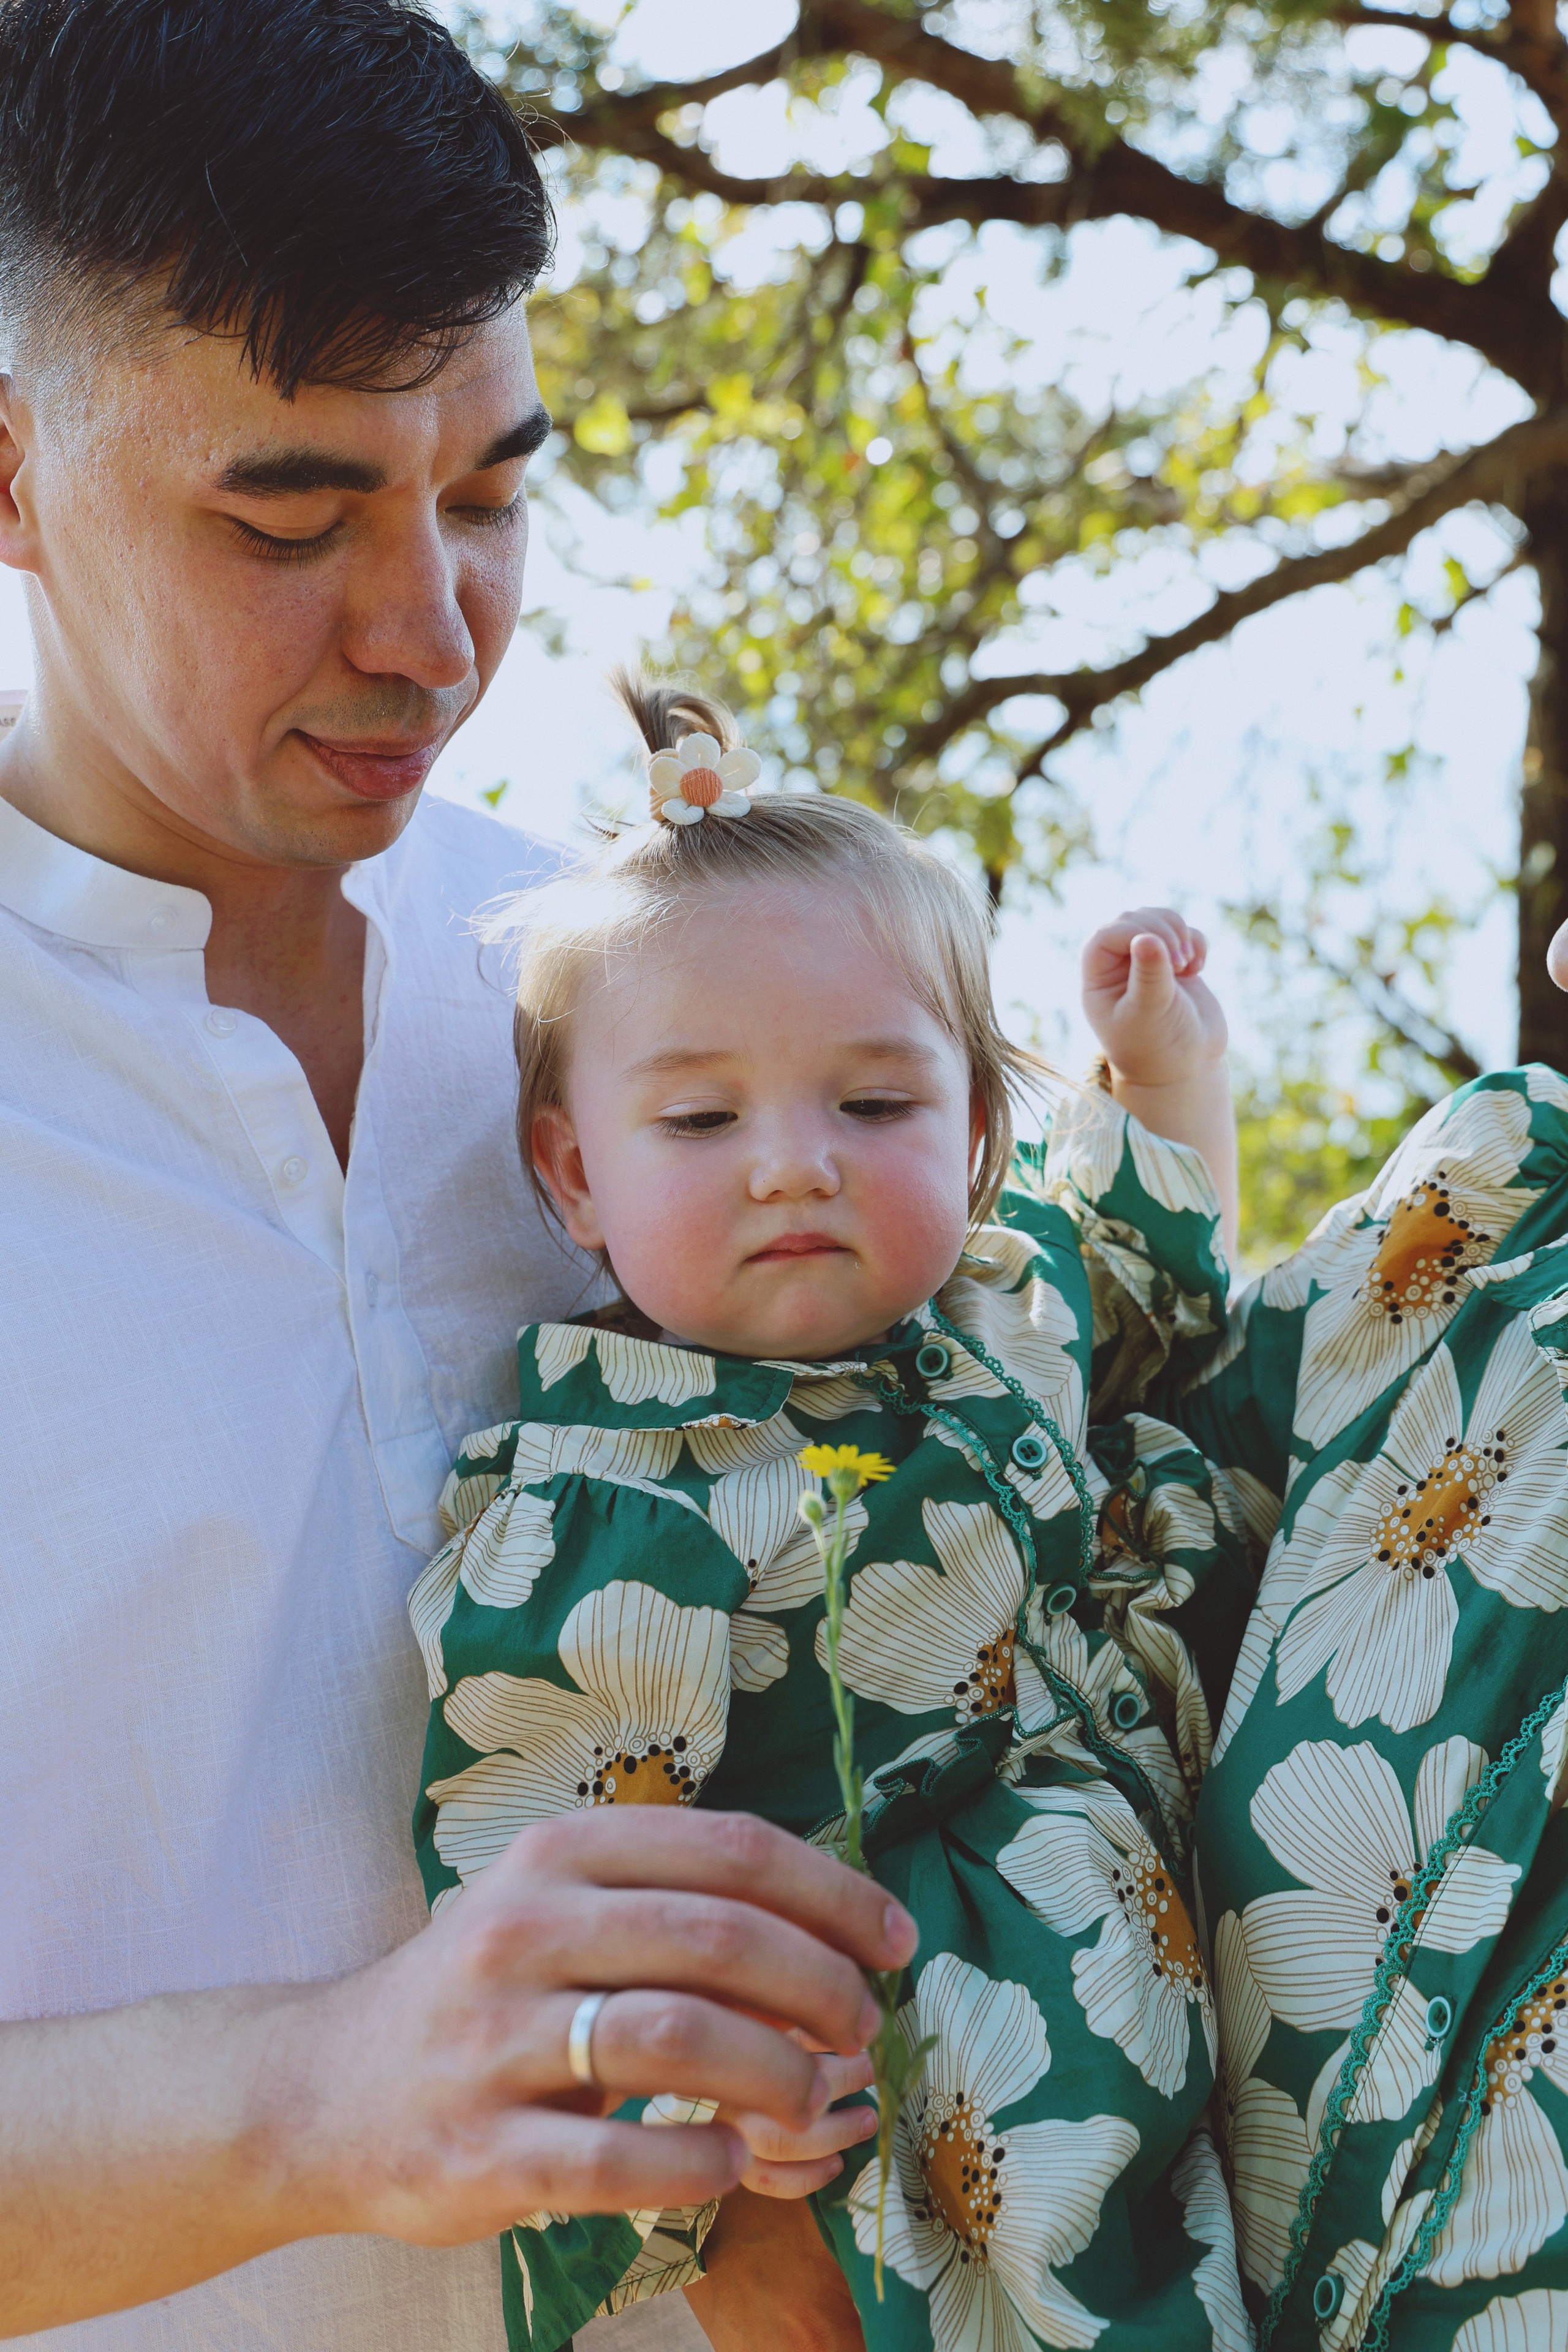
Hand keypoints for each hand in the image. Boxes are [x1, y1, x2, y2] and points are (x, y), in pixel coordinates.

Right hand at [0, 1809, 916, 2334]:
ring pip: (683, 2038)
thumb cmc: (479, 1993)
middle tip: (863, 2026)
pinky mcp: (484, 2150)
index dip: (832, 1892)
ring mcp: (497, 2041)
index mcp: (558, 1853)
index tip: (892, 1939)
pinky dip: (705, 2160)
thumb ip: (670, 1904)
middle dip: (822, 1984)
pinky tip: (730, 2159)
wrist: (321, 2093)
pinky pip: (627, 2157)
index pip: (729, 1849)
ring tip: (810, 2098)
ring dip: (779, 2073)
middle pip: (720, 1937)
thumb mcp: (555, 1906)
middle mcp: (525, 1929)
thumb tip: (832, 1929)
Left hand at [1081, 906, 1227, 1089]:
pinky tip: (1198, 967)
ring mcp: (1146, 962)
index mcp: (1099, 980)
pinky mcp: (1174, 963)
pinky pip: (1184, 932)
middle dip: (1161, 929)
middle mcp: (1118, 968)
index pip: (1106, 934)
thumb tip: (1146, 937)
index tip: (1163, 953)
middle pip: (1132, 919)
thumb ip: (1149, 975)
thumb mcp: (1151, 1013)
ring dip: (1179, 930)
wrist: (1189, 1069)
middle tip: (1179, 961)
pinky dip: (1195, 940)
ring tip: (1188, 963)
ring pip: (1158, 919)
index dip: (1134, 932)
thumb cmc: (1160, 1047)